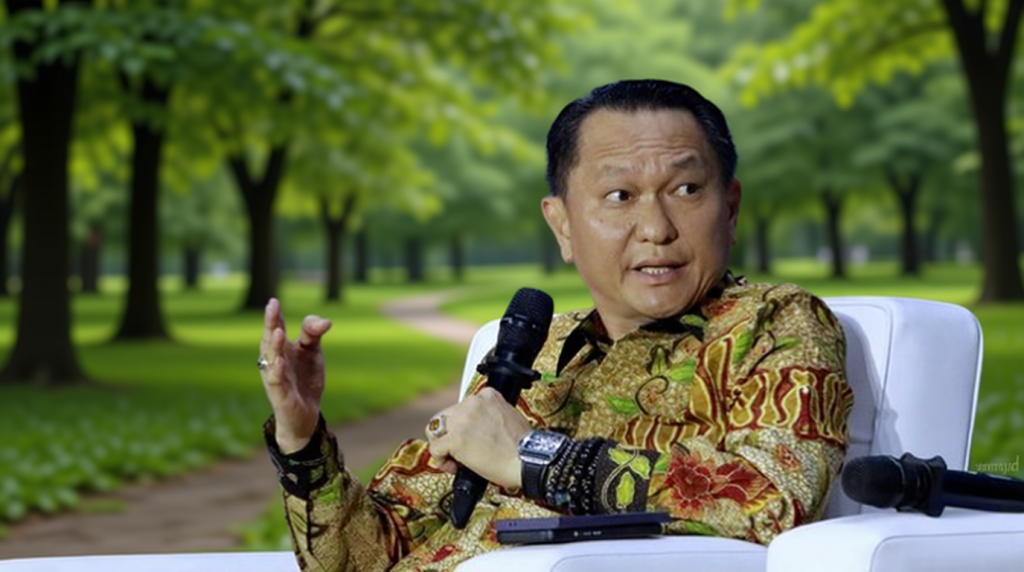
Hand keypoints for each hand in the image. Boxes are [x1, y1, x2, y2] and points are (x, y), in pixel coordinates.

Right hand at [259, 297, 332, 453]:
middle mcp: (274, 361)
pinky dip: (277, 371)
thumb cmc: (305, 379)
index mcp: (281, 348)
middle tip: (272, 307)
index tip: (275, 301)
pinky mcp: (280, 394)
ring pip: (271, 359)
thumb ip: (314, 333)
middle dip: (271, 323)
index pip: (276, 328)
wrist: (306, 414)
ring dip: (274, 345)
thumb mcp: (312, 352)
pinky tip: (280, 363)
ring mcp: (276, 377)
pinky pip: (276, 381)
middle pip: (271, 339)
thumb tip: (327, 321)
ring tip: (278, 331)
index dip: (275, 315)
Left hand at [425, 388, 531, 489]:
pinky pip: (435, 448)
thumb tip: (476, 427)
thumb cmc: (523, 447)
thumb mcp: (509, 416)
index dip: (463, 425)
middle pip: (445, 416)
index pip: (462, 406)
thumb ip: (490, 415)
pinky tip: (453, 467)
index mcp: (487, 395)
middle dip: (449, 435)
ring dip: (441, 445)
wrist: (528, 461)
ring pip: (435, 430)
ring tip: (454, 460)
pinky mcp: (455, 439)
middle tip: (459, 451)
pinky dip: (441, 459)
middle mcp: (472, 402)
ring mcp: (462, 420)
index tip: (470, 437)